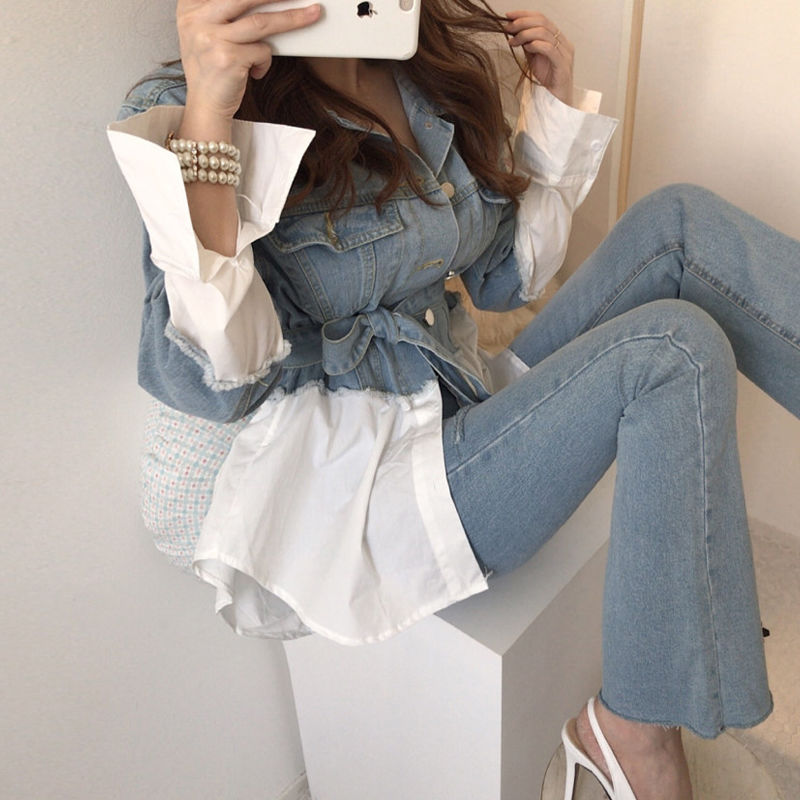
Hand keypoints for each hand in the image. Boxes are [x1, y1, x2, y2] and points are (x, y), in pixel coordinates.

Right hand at [177, 0, 320, 121]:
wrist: (205, 106)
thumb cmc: (212, 69)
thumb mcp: (208, 33)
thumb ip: (224, 13)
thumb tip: (265, 2)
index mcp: (190, 8)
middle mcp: (197, 19)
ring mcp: (212, 38)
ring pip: (261, 22)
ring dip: (292, 19)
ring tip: (312, 14)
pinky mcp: (228, 59)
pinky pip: (262, 51)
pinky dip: (265, 61)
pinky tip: (256, 71)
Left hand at [503, 10, 573, 106]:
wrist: (557, 102)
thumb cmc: (547, 82)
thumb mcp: (534, 59)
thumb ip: (527, 44)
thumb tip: (513, 31)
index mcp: (557, 39)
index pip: (542, 18)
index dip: (524, 14)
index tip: (508, 16)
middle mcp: (564, 43)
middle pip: (543, 22)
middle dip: (522, 22)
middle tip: (508, 28)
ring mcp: (565, 54)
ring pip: (545, 33)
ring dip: (525, 34)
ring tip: (512, 41)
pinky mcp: (563, 66)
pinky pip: (550, 49)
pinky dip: (536, 45)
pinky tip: (526, 47)